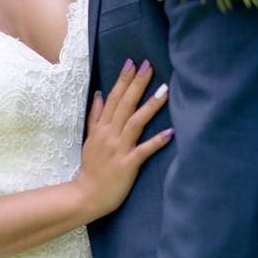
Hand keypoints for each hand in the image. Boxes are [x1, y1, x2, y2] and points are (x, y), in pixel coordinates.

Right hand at [74, 59, 171, 218]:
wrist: (87, 195)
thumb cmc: (92, 167)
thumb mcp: (90, 138)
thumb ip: (95, 116)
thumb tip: (99, 93)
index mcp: (101, 128)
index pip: (113, 98)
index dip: (123, 80)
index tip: (132, 62)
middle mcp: (109, 135)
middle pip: (124, 105)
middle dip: (137, 84)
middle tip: (149, 65)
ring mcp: (118, 149)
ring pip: (135, 123)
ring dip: (150, 106)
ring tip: (165, 90)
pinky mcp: (127, 165)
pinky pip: (143, 151)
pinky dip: (156, 141)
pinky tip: (170, 132)